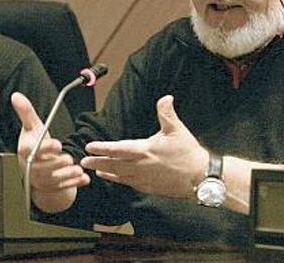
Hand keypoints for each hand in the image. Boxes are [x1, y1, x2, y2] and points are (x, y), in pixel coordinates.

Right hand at [11, 92, 87, 212]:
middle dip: (57, 164)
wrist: (35, 169)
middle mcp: (33, 167)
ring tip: (78, 169)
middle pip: (44, 168)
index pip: (33, 151)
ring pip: (54, 180)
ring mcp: (42, 180)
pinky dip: (75, 184)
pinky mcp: (52, 188)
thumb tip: (16, 96)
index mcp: (27, 152)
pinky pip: (63, 188)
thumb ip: (26, 112)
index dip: (45, 148)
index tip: (57, 144)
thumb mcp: (32, 128)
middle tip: (69, 158)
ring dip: (67, 176)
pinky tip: (84, 178)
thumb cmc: (34, 145)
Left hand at [81, 95, 207, 198]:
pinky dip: (119, 180)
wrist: (200, 178)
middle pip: (113, 164)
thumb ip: (167, 113)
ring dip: (106, 172)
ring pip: (119, 175)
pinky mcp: (149, 187)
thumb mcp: (177, 130)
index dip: (101, 148)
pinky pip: (129, 184)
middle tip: (83, 161)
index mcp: (144, 150)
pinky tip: (116, 178)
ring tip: (96, 170)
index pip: (116, 149)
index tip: (89, 146)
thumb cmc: (188, 153)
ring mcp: (144, 179)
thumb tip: (165, 97)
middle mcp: (140, 166)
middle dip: (97, 161)